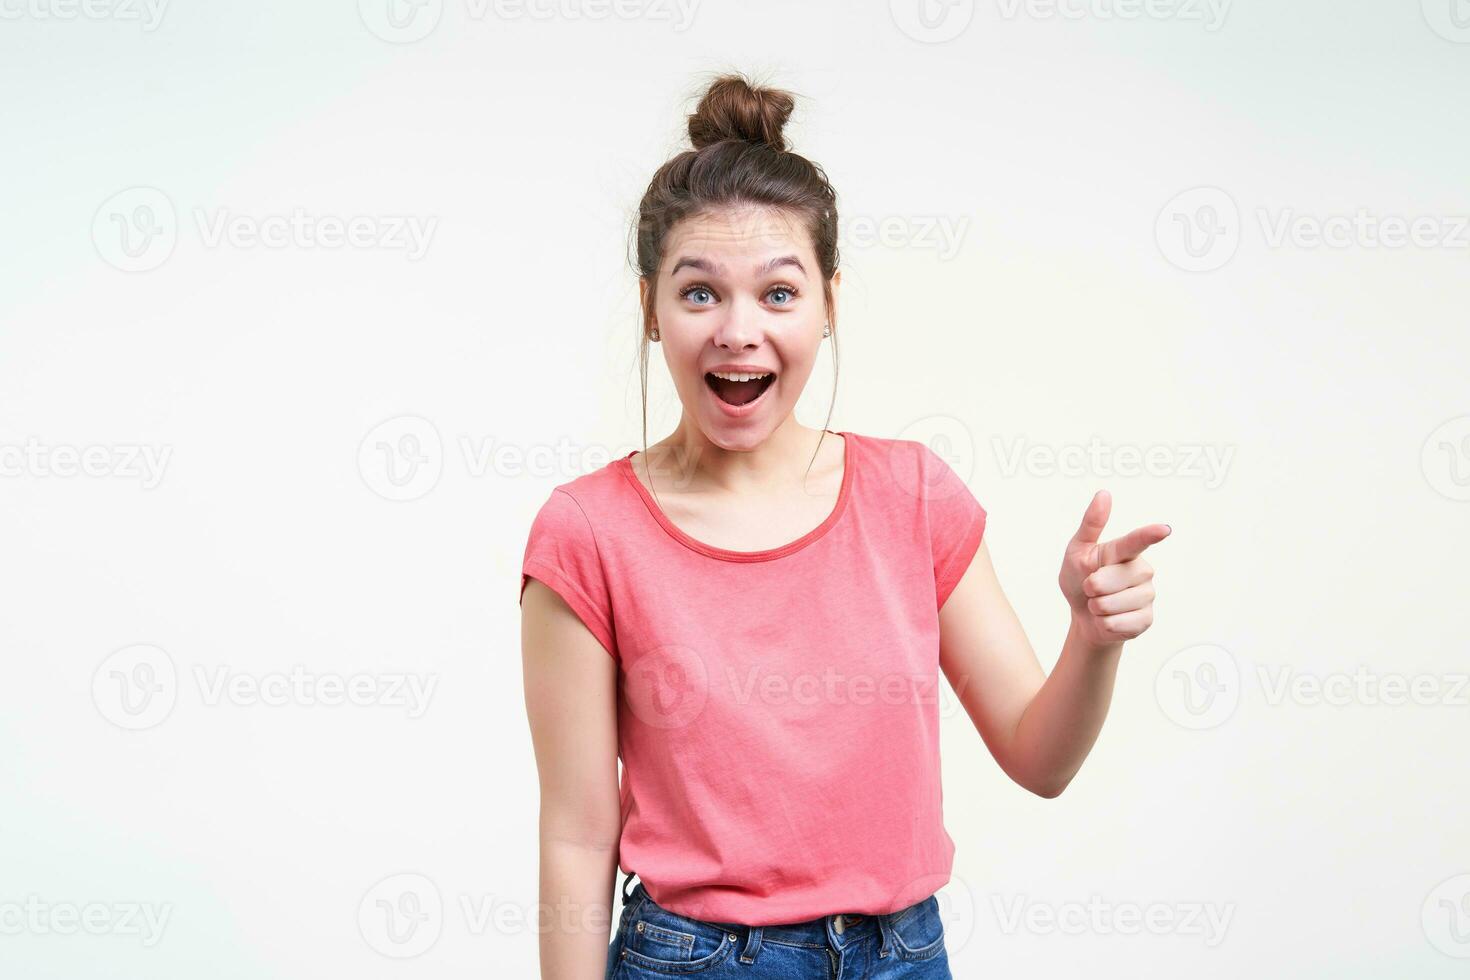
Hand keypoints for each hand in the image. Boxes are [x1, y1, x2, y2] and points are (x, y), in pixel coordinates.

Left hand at [1058, 490, 1170, 646]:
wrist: (1083, 616)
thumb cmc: (1079, 579)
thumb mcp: (1077, 552)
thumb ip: (1091, 525)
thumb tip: (1104, 494)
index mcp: (1125, 552)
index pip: (1136, 542)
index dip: (1148, 536)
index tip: (1163, 529)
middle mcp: (1142, 571)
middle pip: (1114, 579)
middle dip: (1093, 586)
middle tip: (1090, 588)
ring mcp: (1147, 596)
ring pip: (1115, 603)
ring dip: (1097, 607)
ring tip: (1099, 604)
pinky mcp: (1146, 619)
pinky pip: (1118, 623)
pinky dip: (1104, 624)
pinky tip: (1108, 619)